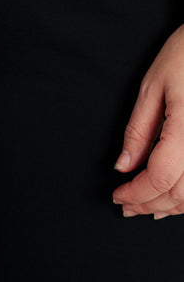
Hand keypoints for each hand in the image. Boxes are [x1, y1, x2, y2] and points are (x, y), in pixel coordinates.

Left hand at [112, 23, 183, 219]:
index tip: (117, 195)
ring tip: (146, 206)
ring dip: (170, 206)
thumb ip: (138, 130)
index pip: (158, 179)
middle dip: (148, 204)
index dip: (134, 193)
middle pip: (178, 194)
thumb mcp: (151, 87)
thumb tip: (123, 165)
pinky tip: (174, 197)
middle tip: (125, 205)